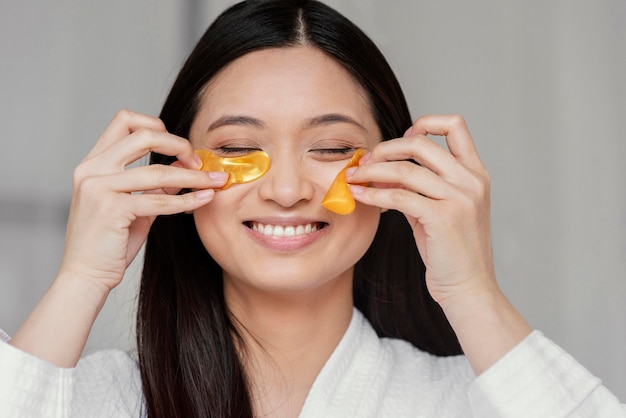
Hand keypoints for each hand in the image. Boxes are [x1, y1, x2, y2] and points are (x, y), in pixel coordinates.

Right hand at [59, 110, 226, 291]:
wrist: (85, 277)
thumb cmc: (109, 243)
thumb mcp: (134, 206)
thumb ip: (155, 185)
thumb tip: (184, 165)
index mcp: (93, 163)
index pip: (124, 121)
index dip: (157, 126)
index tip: (179, 148)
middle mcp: (91, 169)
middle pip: (143, 135)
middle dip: (180, 144)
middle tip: (200, 163)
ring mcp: (98, 187)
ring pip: (158, 171)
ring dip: (194, 177)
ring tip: (216, 182)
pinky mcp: (110, 209)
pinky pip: (159, 200)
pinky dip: (187, 201)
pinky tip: (204, 199)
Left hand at [346, 114, 494, 303]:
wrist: (468, 288)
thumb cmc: (451, 252)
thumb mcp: (438, 210)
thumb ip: (417, 187)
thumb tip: (381, 170)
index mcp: (476, 173)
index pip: (455, 125)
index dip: (424, 124)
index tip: (402, 139)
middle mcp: (472, 180)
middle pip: (421, 144)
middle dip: (385, 149)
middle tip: (364, 162)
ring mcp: (460, 198)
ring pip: (406, 169)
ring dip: (372, 171)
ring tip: (353, 178)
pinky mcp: (444, 217)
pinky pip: (399, 196)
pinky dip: (374, 194)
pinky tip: (360, 196)